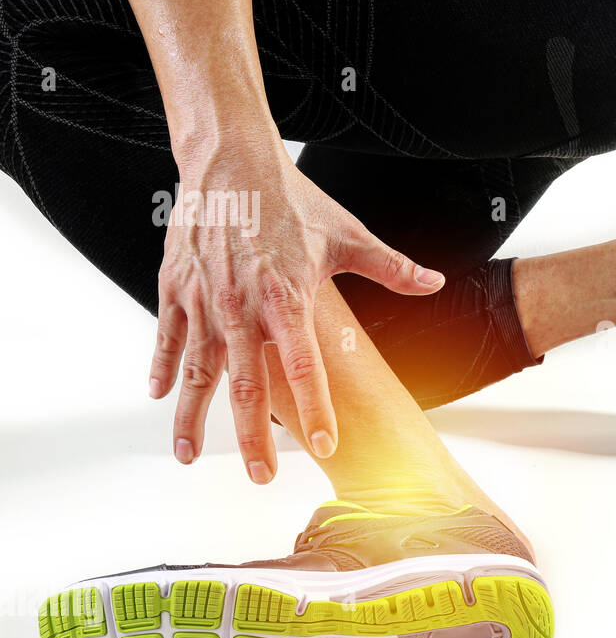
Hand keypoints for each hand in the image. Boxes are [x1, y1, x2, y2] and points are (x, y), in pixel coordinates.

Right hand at [148, 138, 441, 481]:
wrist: (231, 160)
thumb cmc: (292, 199)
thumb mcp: (347, 235)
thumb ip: (391, 268)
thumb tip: (434, 283)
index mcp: (287, 299)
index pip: (305, 367)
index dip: (316, 408)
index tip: (324, 445)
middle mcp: (242, 306)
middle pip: (247, 385)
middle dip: (253, 436)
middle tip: (262, 476)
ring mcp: (205, 300)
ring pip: (196, 371)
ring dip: (192, 416)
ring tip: (189, 457)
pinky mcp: (176, 287)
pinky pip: (167, 336)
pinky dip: (161, 367)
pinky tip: (159, 396)